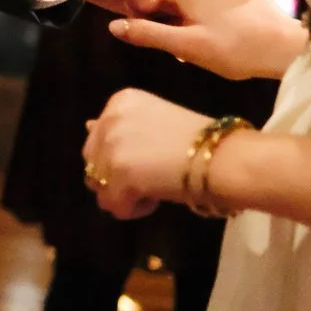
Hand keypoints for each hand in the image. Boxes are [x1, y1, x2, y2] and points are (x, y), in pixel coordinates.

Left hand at [83, 90, 212, 220]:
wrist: (223, 158)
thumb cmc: (199, 142)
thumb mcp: (154, 121)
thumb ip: (120, 127)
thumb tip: (87, 125)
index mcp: (120, 101)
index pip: (98, 139)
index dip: (123, 158)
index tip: (153, 158)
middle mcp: (110, 119)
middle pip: (93, 163)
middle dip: (118, 177)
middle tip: (153, 176)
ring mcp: (111, 146)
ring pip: (100, 188)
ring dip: (125, 194)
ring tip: (155, 188)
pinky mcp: (118, 174)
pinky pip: (112, 206)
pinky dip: (132, 209)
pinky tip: (155, 199)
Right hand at [110, 0, 310, 80]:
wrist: (285, 49)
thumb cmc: (236, 51)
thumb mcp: (187, 47)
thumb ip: (148, 35)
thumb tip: (113, 28)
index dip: (144, 21)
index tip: (162, 42)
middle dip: (166, 17)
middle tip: (184, 45)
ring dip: (182, 14)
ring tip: (200, 39)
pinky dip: (198, 8)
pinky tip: (211, 30)